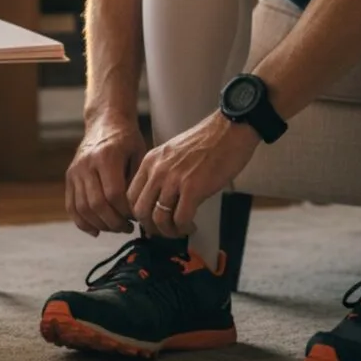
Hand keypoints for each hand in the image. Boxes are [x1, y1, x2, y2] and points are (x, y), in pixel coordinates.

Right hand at [66, 113, 146, 236]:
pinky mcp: (69, 176)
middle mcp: (87, 163)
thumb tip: (139, 211)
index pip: (114, 193)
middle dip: (114, 222)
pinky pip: (71, 206)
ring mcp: (75, 170)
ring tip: (116, 228)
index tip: (137, 216)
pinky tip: (97, 230)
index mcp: (106, 155)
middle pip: (97, 204)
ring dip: (100, 224)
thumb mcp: (139, 153)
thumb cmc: (127, 139)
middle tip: (128, 227)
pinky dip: (82, 222)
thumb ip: (137, 181)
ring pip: (82, 208)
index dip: (126, 211)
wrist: (105, 122)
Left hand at [128, 111, 259, 238]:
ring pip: (158, 219)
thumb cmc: (208, 141)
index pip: (130, 196)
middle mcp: (158, 170)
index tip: (151, 220)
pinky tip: (192, 225)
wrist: (230, 129)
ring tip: (181, 228)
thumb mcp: (173, 153)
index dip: (139, 214)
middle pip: (140, 211)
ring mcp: (174, 179)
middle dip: (152, 227)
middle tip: (166, 230)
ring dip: (169, 231)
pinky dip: (185, 228)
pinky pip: (181, 219)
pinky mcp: (193, 188)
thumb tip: (159, 200)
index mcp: (151, 161)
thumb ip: (162, 173)